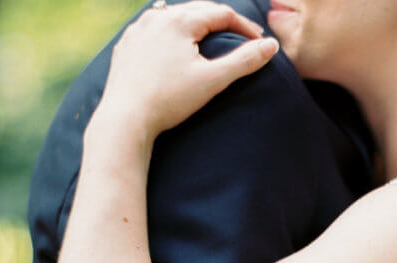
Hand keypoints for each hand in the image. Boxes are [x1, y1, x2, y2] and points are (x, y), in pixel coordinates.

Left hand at [96, 1, 279, 143]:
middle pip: (197, 10)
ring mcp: (137, 29)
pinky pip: (154, 30)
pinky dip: (171, 34)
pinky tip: (176, 46)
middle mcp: (156, 17)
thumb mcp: (213, 81)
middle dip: (222, 22)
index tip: (259, 42)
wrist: (125, 119)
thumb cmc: (169, 101)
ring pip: (174, 16)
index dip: (244, 26)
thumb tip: (271, 45)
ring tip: (211, 37)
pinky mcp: (126, 45)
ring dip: (196, 24)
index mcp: (180, 21)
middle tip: (241, 37)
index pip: (221, 13)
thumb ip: (244, 61)